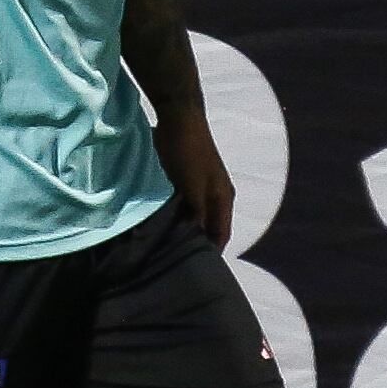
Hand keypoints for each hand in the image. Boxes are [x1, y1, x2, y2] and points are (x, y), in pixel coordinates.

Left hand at [157, 105, 238, 250]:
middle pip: (211, 226)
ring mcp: (203, 185)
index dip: (211, 253)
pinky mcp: (188, 178)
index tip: (195, 269)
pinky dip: (178, 214)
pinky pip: (185, 204)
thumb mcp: (192, 186)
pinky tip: (163, 220)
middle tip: (176, 259)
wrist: (179, 117)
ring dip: (186, 227)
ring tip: (166, 243)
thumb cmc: (187, 152)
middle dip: (197, 242)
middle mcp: (217, 194)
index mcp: (223, 197)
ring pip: (197, 215)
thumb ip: (197, 213)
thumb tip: (197, 237)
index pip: (222, 234)